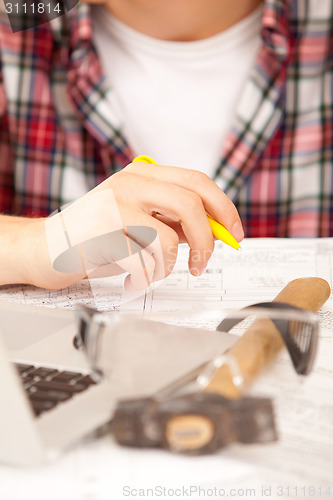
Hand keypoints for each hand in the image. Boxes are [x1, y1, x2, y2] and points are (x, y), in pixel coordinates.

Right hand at [29, 162, 243, 289]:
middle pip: (191, 204)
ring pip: (169, 238)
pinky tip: (133, 280)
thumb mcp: (137, 220)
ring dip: (168, 267)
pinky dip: (146, 279)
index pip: (197, 182)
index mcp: (142, 175)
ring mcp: (114, 205)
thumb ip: (172, 221)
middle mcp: (130, 183)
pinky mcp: (102, 233)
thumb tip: (214, 231)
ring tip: (151, 273)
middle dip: (208, 241)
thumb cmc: (94, 237)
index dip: (224, 208)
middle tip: (202, 264)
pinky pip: (145, 262)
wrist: (44, 247)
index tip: (234, 234)